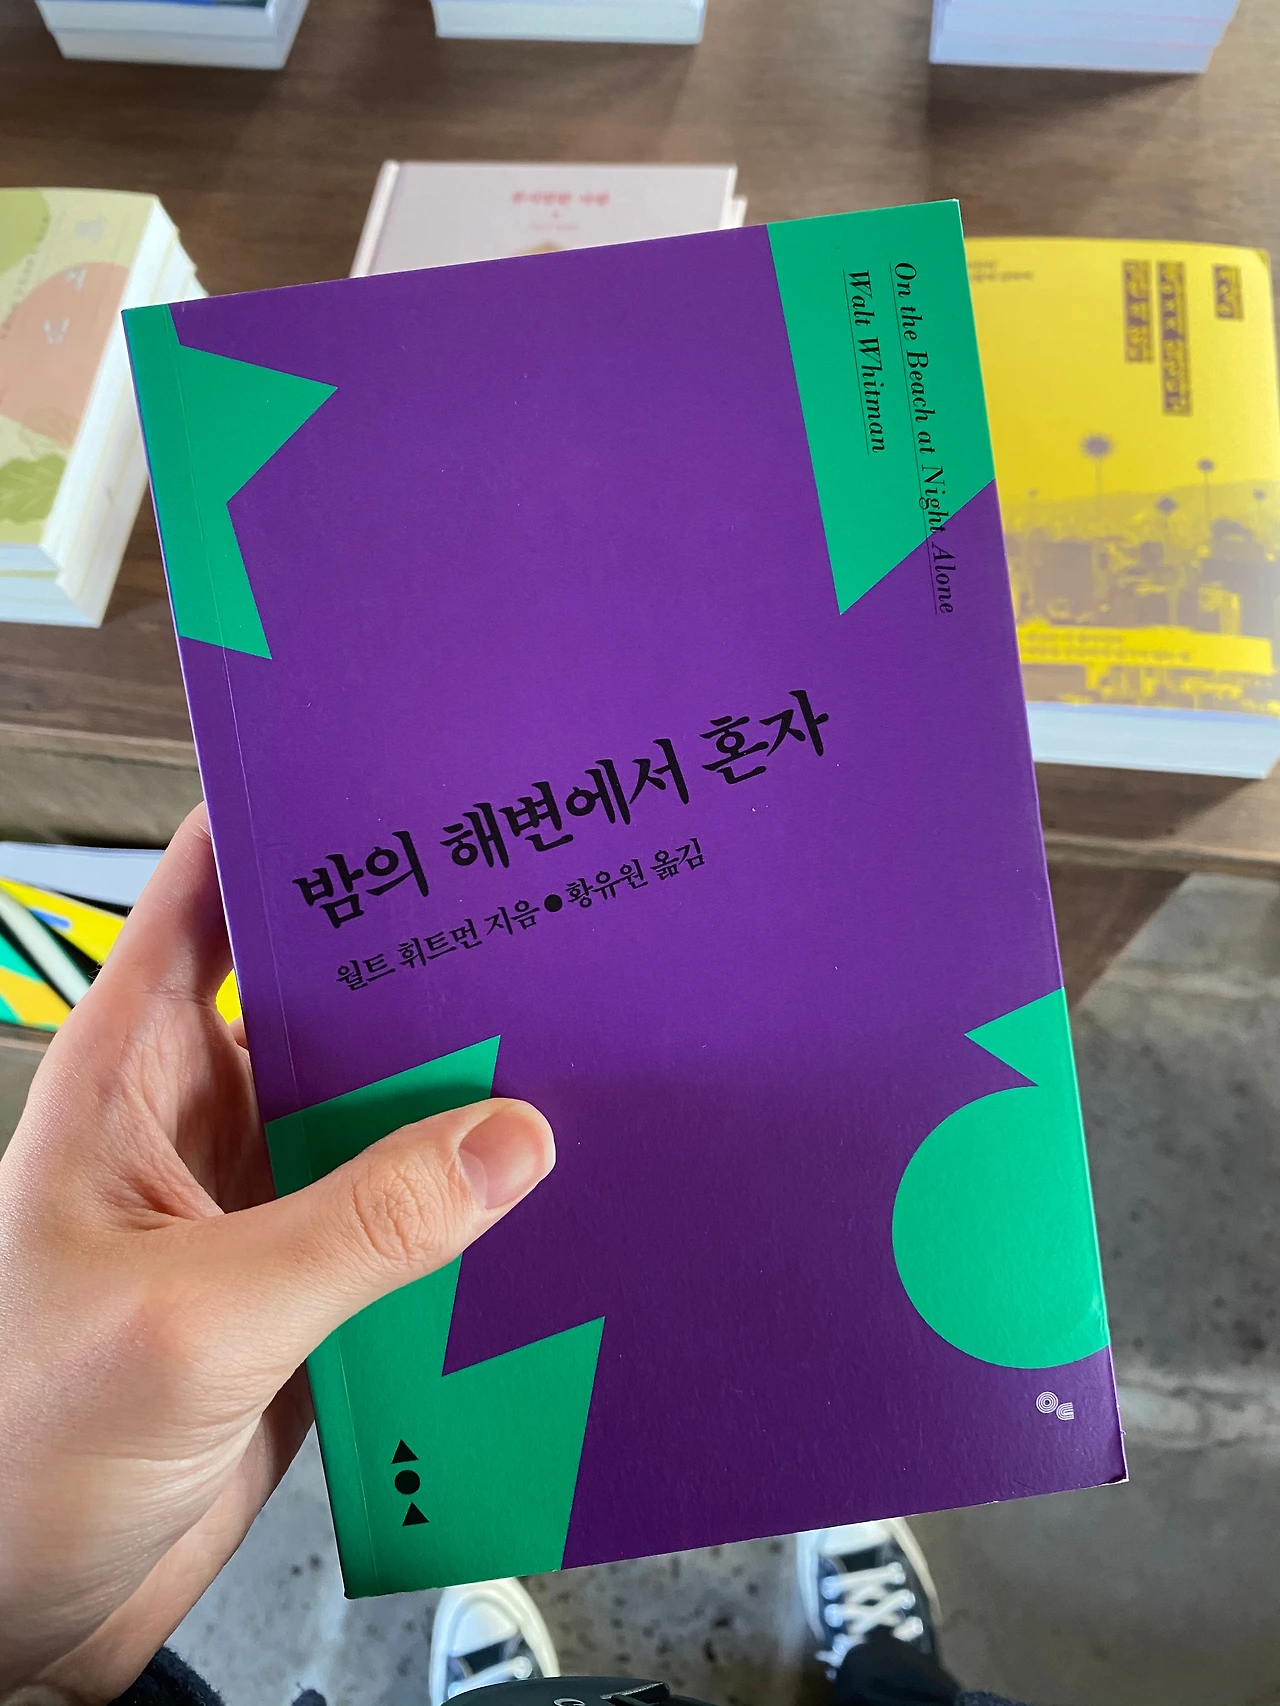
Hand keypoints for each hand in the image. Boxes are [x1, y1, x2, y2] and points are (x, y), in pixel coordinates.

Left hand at [0, 805, 554, 1703]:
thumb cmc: (18, 1447)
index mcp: (130, 1075)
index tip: (390, 783)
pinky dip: (465, 1209)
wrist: (18, 1614)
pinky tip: (535, 1201)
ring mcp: (256, 1207)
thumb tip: (508, 1139)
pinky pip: (402, 1219)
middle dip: (415, 963)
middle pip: (321, 999)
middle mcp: (197, 1122)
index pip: (205, 898)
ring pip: (375, 1111)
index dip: (288, 827)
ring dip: (453, 1096)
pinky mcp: (305, 1292)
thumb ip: (362, 1225)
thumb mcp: (196, 1313)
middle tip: (528, 921)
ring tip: (561, 1052)